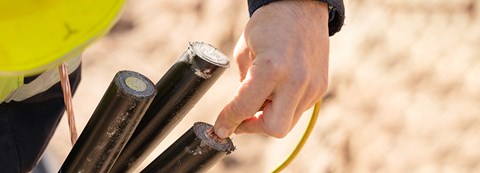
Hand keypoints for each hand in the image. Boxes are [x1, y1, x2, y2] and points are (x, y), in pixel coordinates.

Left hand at [214, 1, 329, 137]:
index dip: (228, 121)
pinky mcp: (321, 87)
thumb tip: (242, 110)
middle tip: (242, 116)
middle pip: (274, 129)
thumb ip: (244, 84)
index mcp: (272, 68)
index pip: (245, 108)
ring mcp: (313, 86)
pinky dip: (284, 106)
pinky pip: (298, 109)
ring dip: (270, 116)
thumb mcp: (245, 51)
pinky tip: (277, 89)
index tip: (220, 128)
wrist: (302, 6)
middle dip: (255, 126)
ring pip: (288, 122)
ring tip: (262, 94)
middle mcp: (296, 81)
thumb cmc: (269, 24)